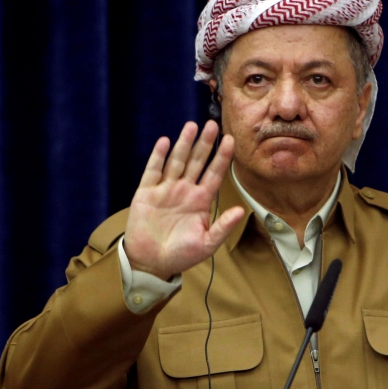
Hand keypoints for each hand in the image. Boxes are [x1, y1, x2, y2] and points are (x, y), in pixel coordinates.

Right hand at [124, 121, 244, 279]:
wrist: (151, 264)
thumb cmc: (181, 255)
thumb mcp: (207, 243)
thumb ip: (223, 227)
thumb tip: (241, 211)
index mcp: (201, 200)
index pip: (214, 174)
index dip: (222, 157)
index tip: (231, 140)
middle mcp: (185, 190)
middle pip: (197, 162)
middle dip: (205, 144)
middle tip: (213, 124)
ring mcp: (166, 190)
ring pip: (177, 161)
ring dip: (184, 144)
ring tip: (192, 126)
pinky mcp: (146, 193)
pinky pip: (153, 172)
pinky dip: (158, 157)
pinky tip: (165, 142)